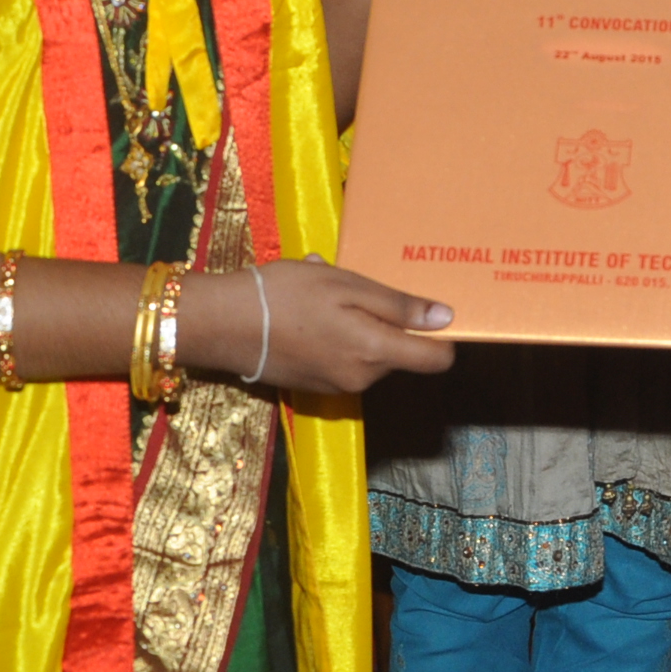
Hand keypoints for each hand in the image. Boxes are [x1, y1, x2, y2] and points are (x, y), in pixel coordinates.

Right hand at [233, 257, 454, 393]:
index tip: (435, 310)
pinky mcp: (315, 387)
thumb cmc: (288, 295)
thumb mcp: (346, 286)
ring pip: (370, 353)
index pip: (436, 360)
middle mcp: (362, 380)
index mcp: (374, 353)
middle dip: (387, 319)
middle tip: (356, 284)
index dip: (444, 336)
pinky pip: (344, 360)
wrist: (224, 325)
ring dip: (359, 324)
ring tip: (326, 290)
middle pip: (400, 353)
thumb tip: (446, 319)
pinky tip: (309, 311)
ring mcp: (337, 387)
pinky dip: (338, 337)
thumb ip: (398, 306)